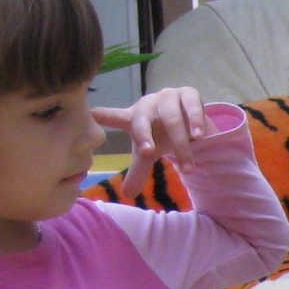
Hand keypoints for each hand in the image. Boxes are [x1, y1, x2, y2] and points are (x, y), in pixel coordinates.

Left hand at [93, 87, 211, 194]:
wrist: (189, 121)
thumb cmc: (162, 135)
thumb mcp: (149, 154)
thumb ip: (138, 171)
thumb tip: (127, 194)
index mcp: (133, 117)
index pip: (114, 117)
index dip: (102, 116)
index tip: (90, 114)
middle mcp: (148, 105)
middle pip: (142, 121)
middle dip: (144, 137)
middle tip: (148, 154)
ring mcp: (168, 97)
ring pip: (171, 119)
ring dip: (180, 144)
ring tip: (187, 167)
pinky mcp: (188, 93)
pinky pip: (191, 106)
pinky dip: (196, 122)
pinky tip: (198, 137)